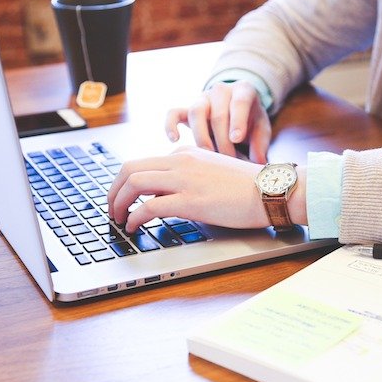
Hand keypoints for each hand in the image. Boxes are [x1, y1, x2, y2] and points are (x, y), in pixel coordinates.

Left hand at [108, 146, 274, 232]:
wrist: (270, 190)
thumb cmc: (247, 187)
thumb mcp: (212, 172)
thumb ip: (189, 177)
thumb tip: (166, 196)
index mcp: (185, 154)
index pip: (143, 163)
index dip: (125, 183)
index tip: (122, 198)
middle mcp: (180, 161)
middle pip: (130, 168)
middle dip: (113, 190)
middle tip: (112, 209)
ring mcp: (184, 180)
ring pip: (134, 183)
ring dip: (118, 203)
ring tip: (118, 219)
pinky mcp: (190, 201)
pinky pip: (149, 207)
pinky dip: (134, 218)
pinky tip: (134, 228)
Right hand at [165, 81, 271, 163]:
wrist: (237, 109)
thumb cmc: (251, 121)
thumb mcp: (262, 129)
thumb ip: (261, 144)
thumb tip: (259, 163)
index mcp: (243, 90)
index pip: (239, 102)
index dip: (237, 120)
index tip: (236, 139)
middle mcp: (221, 91)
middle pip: (217, 114)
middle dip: (222, 140)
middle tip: (228, 160)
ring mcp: (202, 99)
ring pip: (196, 112)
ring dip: (201, 137)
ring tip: (208, 156)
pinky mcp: (187, 109)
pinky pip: (174, 113)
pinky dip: (171, 125)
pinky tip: (174, 140)